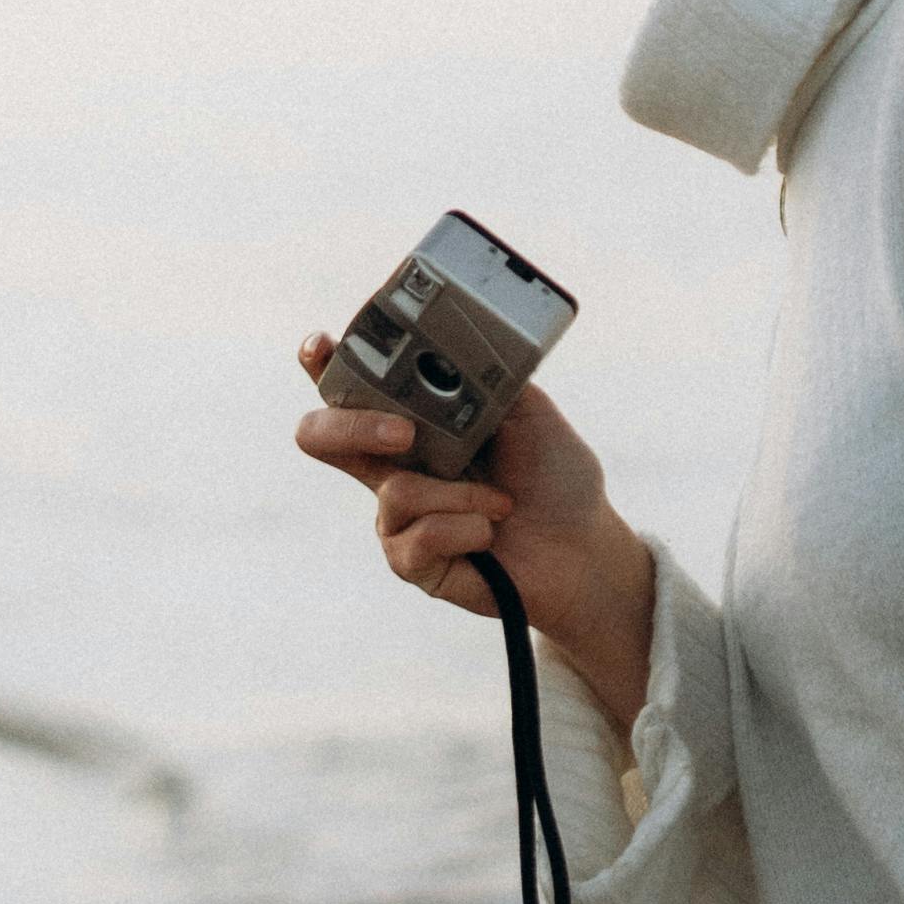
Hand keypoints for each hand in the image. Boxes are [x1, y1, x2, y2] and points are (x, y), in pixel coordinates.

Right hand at [294, 344, 656, 733]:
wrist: (583, 546)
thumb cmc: (555, 478)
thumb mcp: (528, 411)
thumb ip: (485, 376)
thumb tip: (454, 341)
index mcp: (413, 421)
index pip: (350, 388)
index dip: (321, 365)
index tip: (320, 347)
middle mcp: (393, 466)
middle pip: (321, 437)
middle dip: (353, 426)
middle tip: (404, 433)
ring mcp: (396, 517)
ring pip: (395, 491)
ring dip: (462, 493)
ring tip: (500, 502)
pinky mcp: (410, 561)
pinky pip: (420, 536)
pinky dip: (468, 528)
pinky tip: (490, 532)